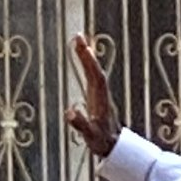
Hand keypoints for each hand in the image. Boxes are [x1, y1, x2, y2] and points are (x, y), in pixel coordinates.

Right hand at [65, 35, 120, 158]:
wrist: (111, 145)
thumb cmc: (101, 141)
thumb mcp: (90, 135)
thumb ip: (81, 124)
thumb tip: (69, 113)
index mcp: (100, 98)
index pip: (95, 76)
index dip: (89, 62)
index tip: (83, 48)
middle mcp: (101, 92)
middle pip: (94, 68)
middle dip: (86, 53)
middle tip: (78, 36)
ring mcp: (99, 92)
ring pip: (93, 69)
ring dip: (87, 54)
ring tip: (79, 40)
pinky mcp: (96, 95)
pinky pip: (91, 74)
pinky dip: (86, 63)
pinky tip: (83, 55)